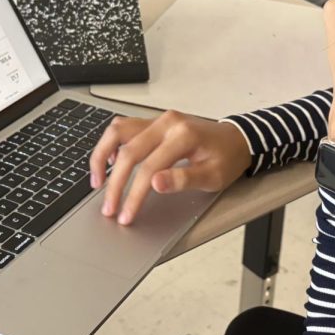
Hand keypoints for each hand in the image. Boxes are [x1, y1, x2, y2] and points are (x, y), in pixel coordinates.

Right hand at [89, 111, 250, 224]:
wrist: (237, 139)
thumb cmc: (227, 158)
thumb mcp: (213, 176)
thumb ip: (184, 179)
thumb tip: (155, 184)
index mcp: (183, 135)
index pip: (149, 167)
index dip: (134, 194)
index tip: (126, 215)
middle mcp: (167, 123)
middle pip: (128, 151)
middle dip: (115, 183)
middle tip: (109, 208)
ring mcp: (158, 119)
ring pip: (118, 131)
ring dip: (102, 156)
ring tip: (97, 181)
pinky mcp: (153, 122)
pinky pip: (124, 128)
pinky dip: (111, 144)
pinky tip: (110, 163)